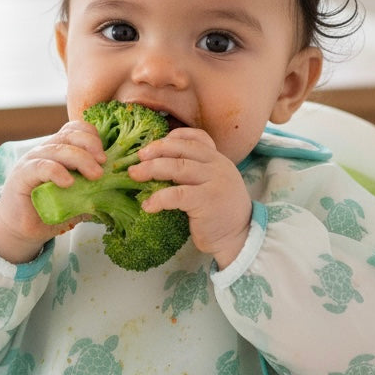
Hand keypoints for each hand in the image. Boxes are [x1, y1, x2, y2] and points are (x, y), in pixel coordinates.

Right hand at [0, 121, 105, 263]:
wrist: (22, 229)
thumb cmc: (50, 211)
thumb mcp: (78, 199)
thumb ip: (95, 193)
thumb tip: (120, 194)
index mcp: (59, 150)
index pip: (75, 130)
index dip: (92, 136)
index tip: (105, 155)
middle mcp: (45, 150)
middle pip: (69, 136)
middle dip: (90, 146)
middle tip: (103, 165)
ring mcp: (32, 160)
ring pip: (58, 149)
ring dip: (80, 159)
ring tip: (95, 175)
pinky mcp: (22, 175)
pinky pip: (41, 166)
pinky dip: (57, 171)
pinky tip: (69, 182)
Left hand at [130, 127, 252, 268]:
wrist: (239, 237)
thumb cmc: (218, 212)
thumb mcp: (210, 184)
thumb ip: (193, 171)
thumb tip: (155, 164)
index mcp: (217, 159)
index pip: (195, 138)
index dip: (171, 138)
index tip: (152, 146)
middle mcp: (217, 165)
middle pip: (182, 149)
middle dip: (155, 151)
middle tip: (137, 158)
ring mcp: (214, 181)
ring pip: (177, 167)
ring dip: (151, 169)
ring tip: (134, 175)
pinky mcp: (207, 201)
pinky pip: (177, 194)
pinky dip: (159, 198)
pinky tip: (148, 205)